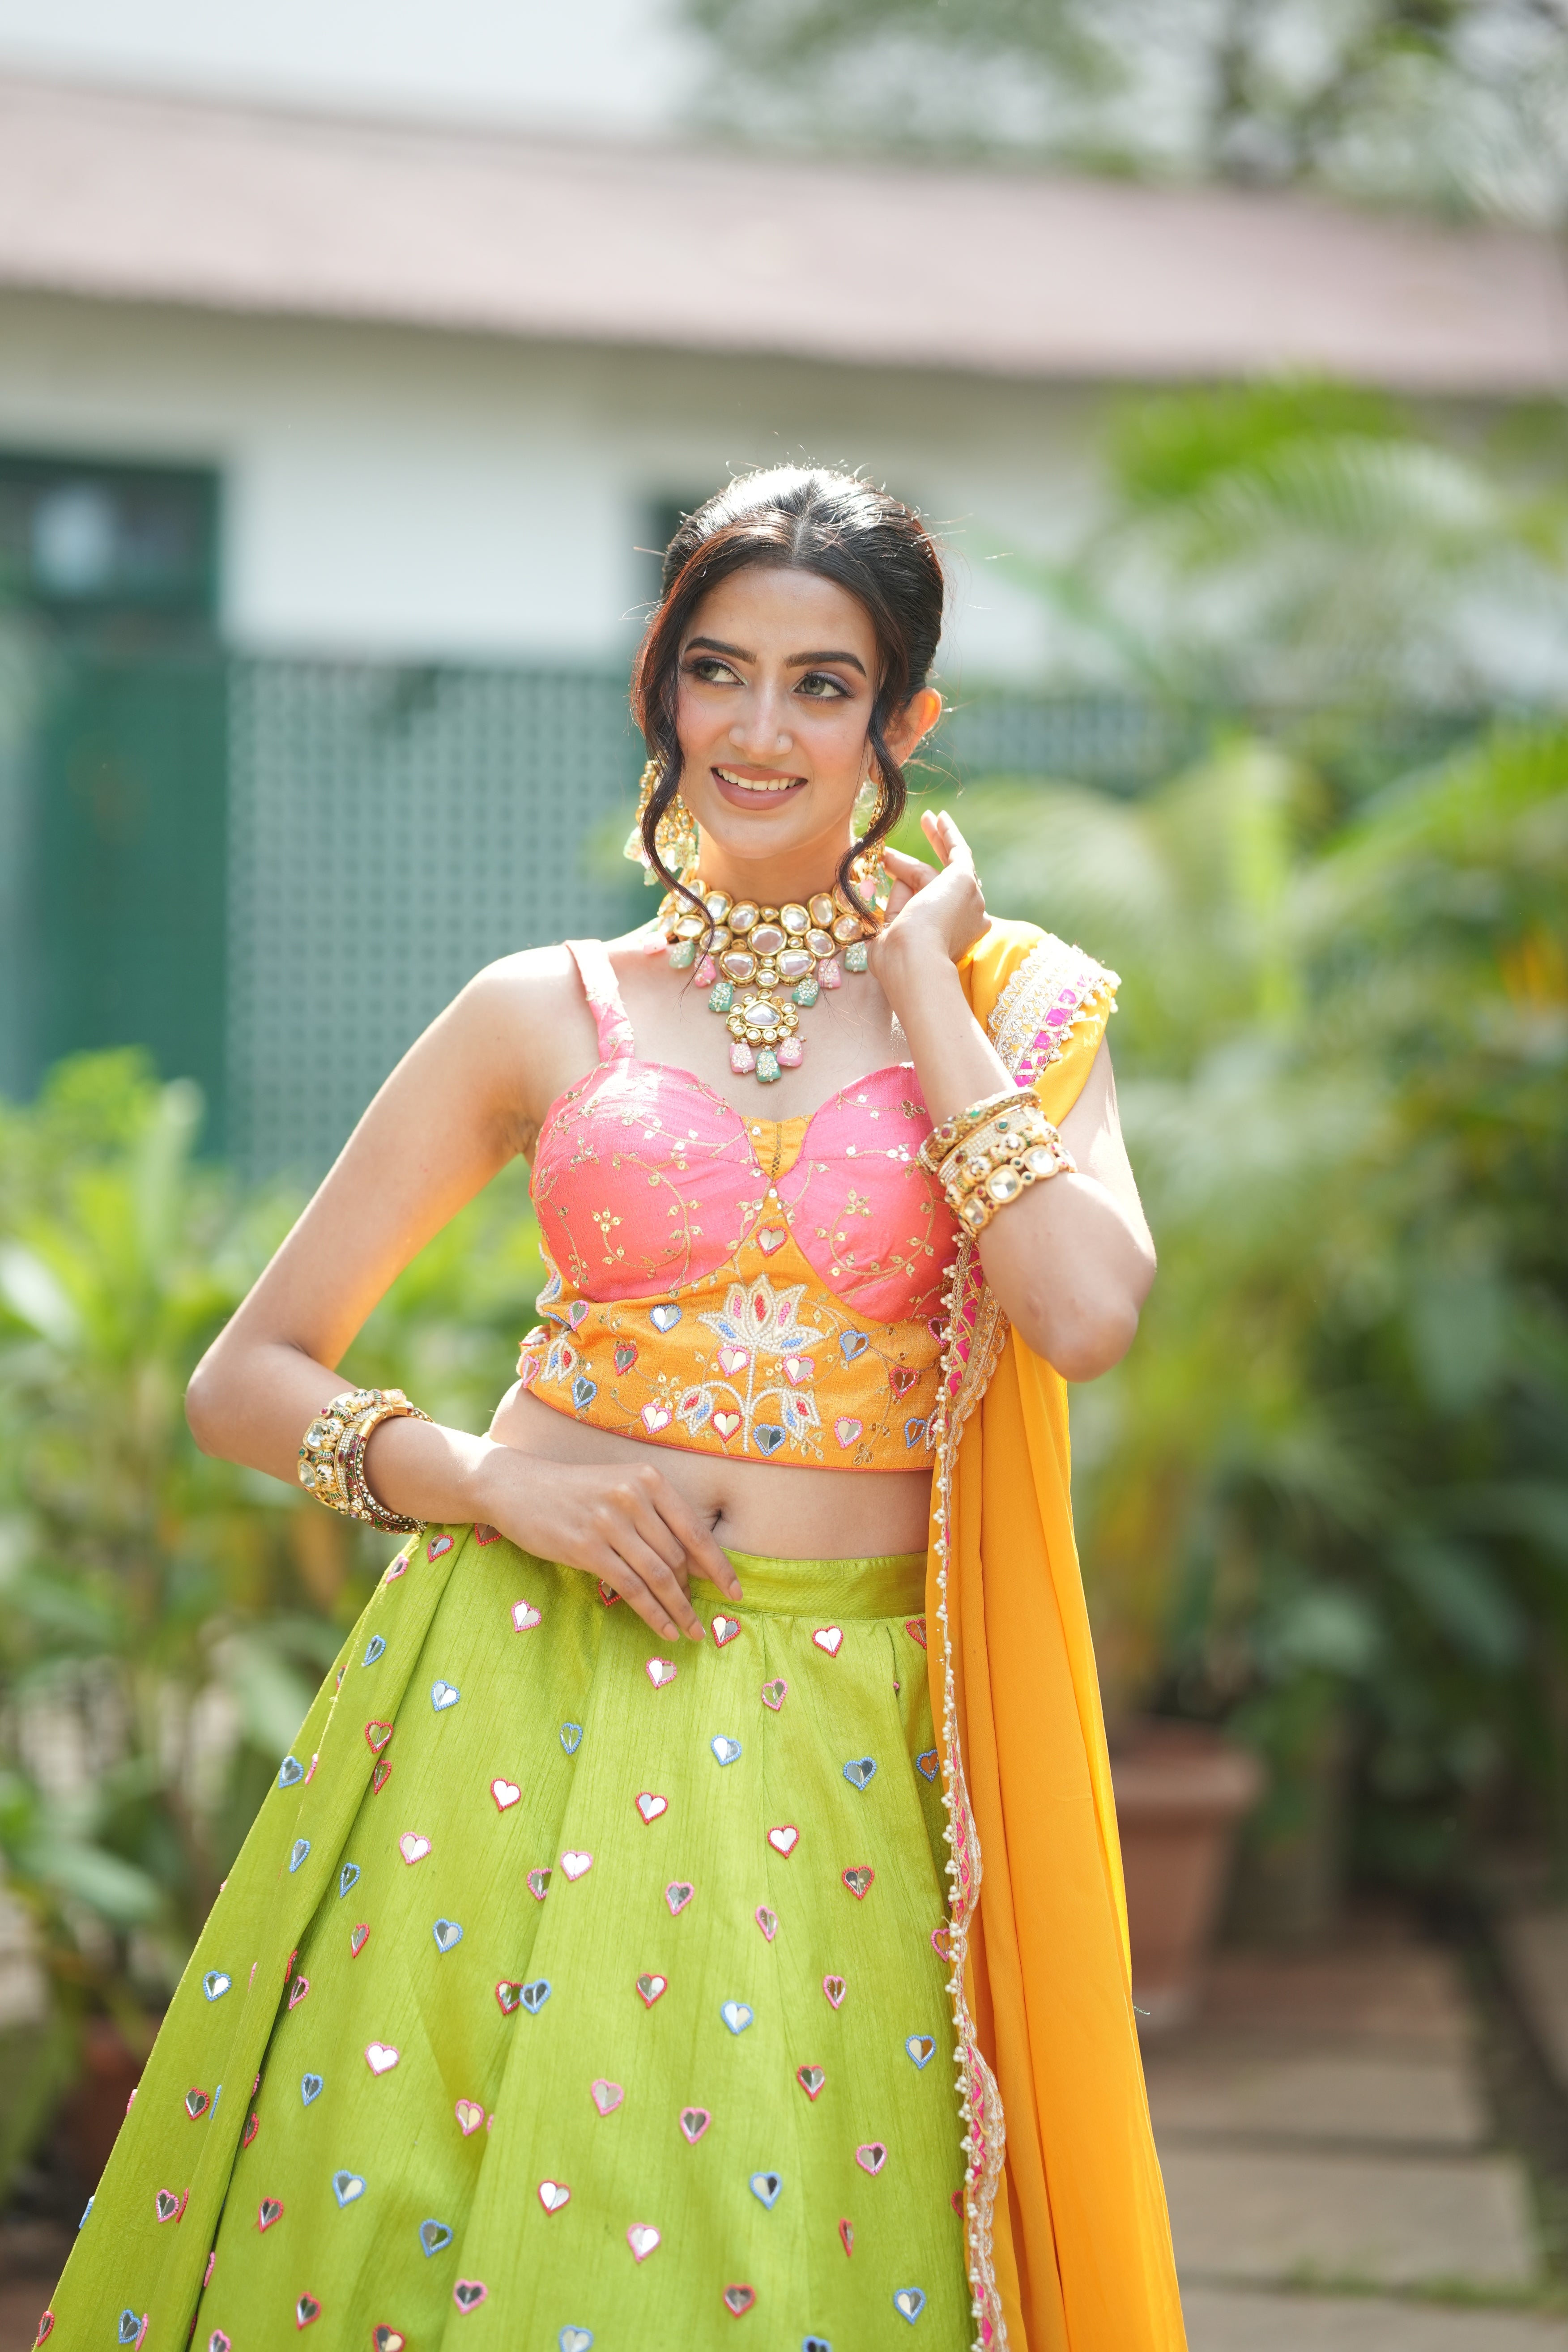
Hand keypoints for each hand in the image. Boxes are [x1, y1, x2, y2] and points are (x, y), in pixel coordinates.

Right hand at [481, 1448, 741, 1643]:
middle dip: (694, 1593)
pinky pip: (630, 1588)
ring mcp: (609, 1522)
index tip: (736, 1591)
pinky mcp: (586, 1547)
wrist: (517, 1486)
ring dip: (678, 1609)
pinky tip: (663, 1629)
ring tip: (690, 1631)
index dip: (719, 1565)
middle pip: (677, 1556)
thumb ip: (656, 1518)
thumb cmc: (574, 1491)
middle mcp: (633, 1496)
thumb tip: (696, 1564)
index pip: (695, 1529)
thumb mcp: (620, 1488)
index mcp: (649, 1479)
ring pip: (658, 1575)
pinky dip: (652, 1612)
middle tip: (703, 1620)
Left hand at [872, 810, 987, 981]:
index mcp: (951, 938)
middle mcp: (968, 920)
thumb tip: (895, 876)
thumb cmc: (897, 958)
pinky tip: (939, 818)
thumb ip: (897, 906)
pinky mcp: (965, 881)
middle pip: (936, 883)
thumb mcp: (892, 931)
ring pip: (943, 867)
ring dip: (935, 840)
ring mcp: (971, 900)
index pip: (926, 904)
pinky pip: (957, 851)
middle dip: (918, 863)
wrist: (913, 960)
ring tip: (925, 818)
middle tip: (912, 838)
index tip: (884, 867)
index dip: (904, 884)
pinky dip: (948, 834)